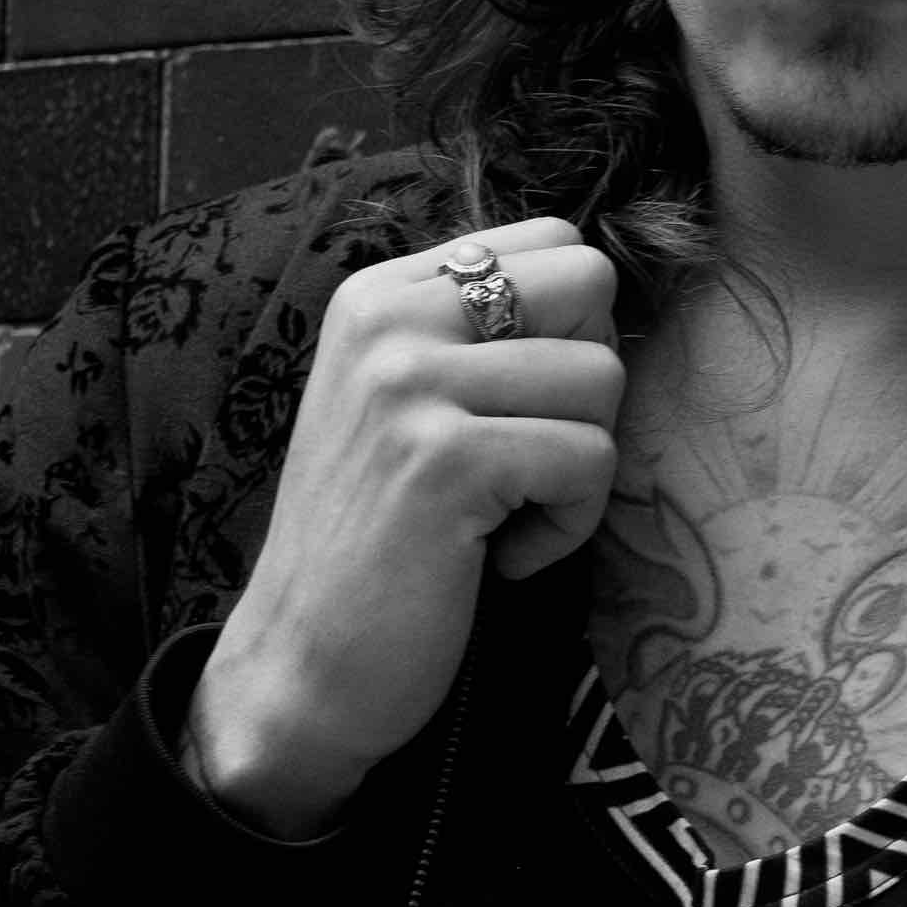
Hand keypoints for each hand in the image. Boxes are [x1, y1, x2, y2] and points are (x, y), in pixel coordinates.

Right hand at [188, 217, 622, 836]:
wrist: (301, 665)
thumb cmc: (381, 539)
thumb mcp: (409, 403)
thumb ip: (483, 336)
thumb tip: (604, 295)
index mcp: (383, 294)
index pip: (555, 241)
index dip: (576, 326)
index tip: (524, 405)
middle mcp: (388, 320)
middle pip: (590, 282)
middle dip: (592, 381)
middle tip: (532, 454)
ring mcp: (409, 383)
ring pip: (602, 378)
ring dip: (579, 471)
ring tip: (505, 517)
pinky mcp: (444, 458)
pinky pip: (591, 459)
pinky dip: (568, 527)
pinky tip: (500, 556)